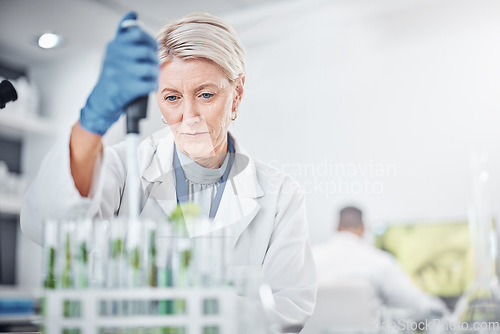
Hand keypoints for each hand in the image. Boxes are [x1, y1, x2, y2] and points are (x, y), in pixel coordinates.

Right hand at [80, 12, 158, 135]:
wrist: (102, 100)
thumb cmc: (113, 75)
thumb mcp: (115, 52)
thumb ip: (124, 33)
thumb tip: (132, 14)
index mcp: (115, 46)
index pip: (138, 33)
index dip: (150, 41)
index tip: (152, 48)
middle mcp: (115, 57)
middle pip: (147, 52)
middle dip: (154, 60)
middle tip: (151, 66)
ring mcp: (120, 73)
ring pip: (151, 68)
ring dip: (155, 75)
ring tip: (150, 77)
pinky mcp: (126, 88)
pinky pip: (150, 84)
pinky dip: (152, 86)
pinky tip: (147, 86)